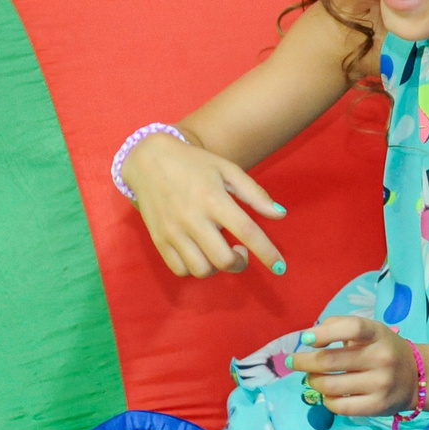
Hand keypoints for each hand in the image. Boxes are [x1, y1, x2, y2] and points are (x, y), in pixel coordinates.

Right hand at [123, 133, 287, 277]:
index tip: (280, 267)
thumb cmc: (194, 164)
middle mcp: (192, 218)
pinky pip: (180, 270)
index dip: (267, 253)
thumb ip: (255, 193)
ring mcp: (172, 231)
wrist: (148, 159)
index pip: (247, 232)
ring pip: (202, 270)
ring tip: (219, 251)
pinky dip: (194, 268)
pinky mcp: (158, 240)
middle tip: (240, 251)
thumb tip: (280, 214)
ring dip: (217, 267)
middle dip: (240, 263)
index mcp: (213, 199)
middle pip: (223, 259)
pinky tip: (200, 254)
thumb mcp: (227, 169)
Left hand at [293, 316, 417, 415]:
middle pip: (330, 361)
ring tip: (312, 378)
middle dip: (303, 362)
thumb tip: (310, 337)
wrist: (417, 377)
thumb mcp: (370, 330)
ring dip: (313, 381)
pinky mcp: (377, 406)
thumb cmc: (384, 349)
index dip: (325, 332)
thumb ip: (341, 326)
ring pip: (330, 386)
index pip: (352, 328)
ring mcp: (380, 384)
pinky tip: (327, 394)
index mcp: (378, 334)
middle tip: (292, 362)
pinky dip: (326, 400)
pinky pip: (340, 406)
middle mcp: (381, 358)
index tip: (306, 339)